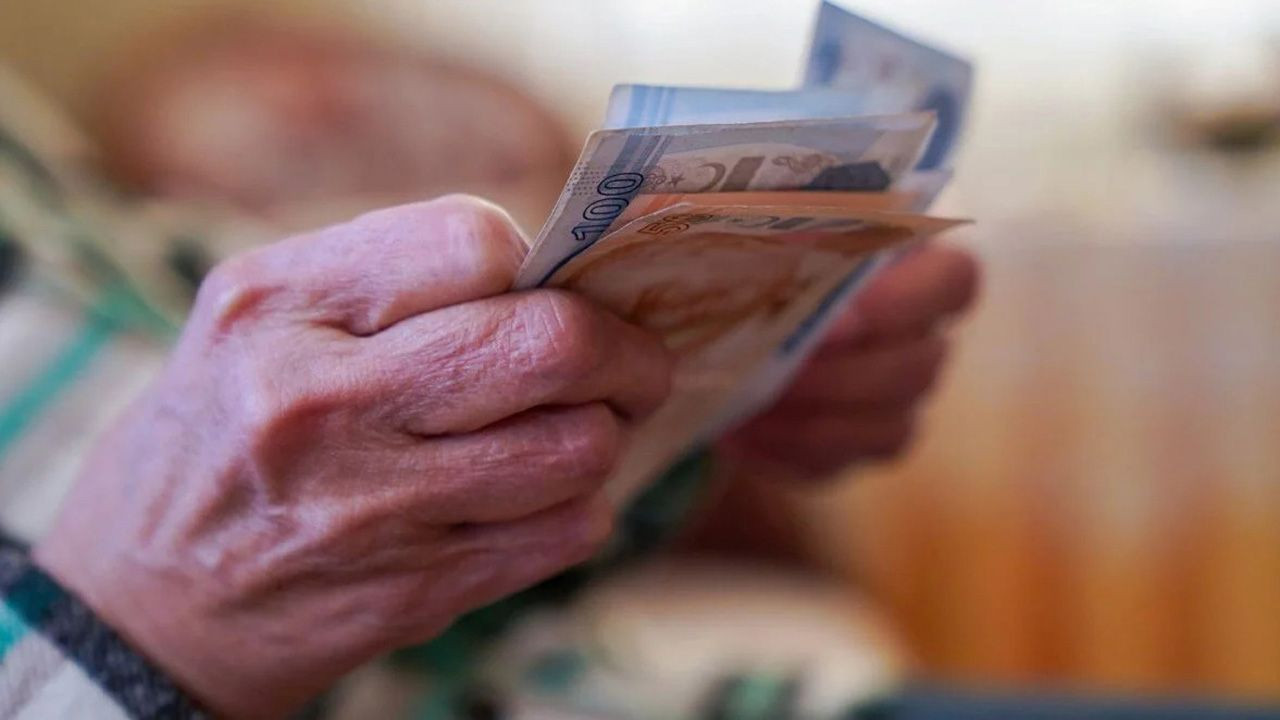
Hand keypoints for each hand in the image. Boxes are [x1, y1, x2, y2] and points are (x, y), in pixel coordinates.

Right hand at [34, 196, 672, 718]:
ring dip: (605, 433)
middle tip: (636, 359)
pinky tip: (542, 496)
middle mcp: (321, 401)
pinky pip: (565, 532)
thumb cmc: (217, 438)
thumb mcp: (255, 321)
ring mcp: (372, 505)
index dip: (540, 263)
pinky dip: (581, 507)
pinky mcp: (414, 589)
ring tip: (579, 427)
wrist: (142, 605)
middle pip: (550, 345)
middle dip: (627, 350)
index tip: (550, 288)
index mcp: (278, 305)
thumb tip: (551, 269)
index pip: (475, 241)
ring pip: (579, 447)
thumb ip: (390, 279)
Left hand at [719, 244, 978, 479]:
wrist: (726, 320)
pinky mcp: (852, 449)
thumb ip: (773, 219)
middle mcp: (920, 340)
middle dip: (842, 372)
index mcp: (916, 269)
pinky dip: (785, 449)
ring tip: (750, 399)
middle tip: (778, 364)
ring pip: (886, 425)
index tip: (838, 316)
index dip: (905, 304)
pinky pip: (835, 463)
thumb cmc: (760, 252)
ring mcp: (895, 403)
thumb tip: (742, 230)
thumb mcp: (766, 221)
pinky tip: (739, 430)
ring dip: (814, 416)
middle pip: (918, 366)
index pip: (954, 281)